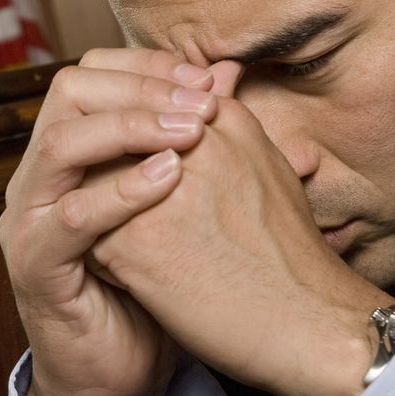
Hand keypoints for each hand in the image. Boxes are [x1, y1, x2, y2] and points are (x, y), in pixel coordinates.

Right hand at [0, 49, 223, 395]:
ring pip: (60, 145)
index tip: (205, 77)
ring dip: (129, 129)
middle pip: (67, 94)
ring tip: (189, 132)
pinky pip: (70, 218)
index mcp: (67, 158)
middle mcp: (37, 180)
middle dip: (139, 89)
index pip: (90, 77)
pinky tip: (169, 179)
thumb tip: (226, 76)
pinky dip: (120, 192)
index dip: (146, 68)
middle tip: (201, 102)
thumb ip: (193, 139)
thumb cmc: (152, 290)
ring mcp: (27, 221)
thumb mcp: (180, 203)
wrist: (122, 376)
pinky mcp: (34, 266)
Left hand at [90, 91, 390, 395]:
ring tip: (143, 250)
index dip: (134, 147)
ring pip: (88, 184)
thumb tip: (218, 71)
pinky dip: (103, 257)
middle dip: (106, 174)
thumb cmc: (289, 253)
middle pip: (107, 139)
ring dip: (102, 215)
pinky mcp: (132, 239)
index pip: (142, 106)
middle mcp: (185, 144)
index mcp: (219, 118)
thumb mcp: (265, 164)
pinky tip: (139, 280)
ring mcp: (156, 189)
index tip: (151, 182)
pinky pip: (86, 233)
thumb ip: (229, 117)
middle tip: (138, 218)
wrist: (308, 324)